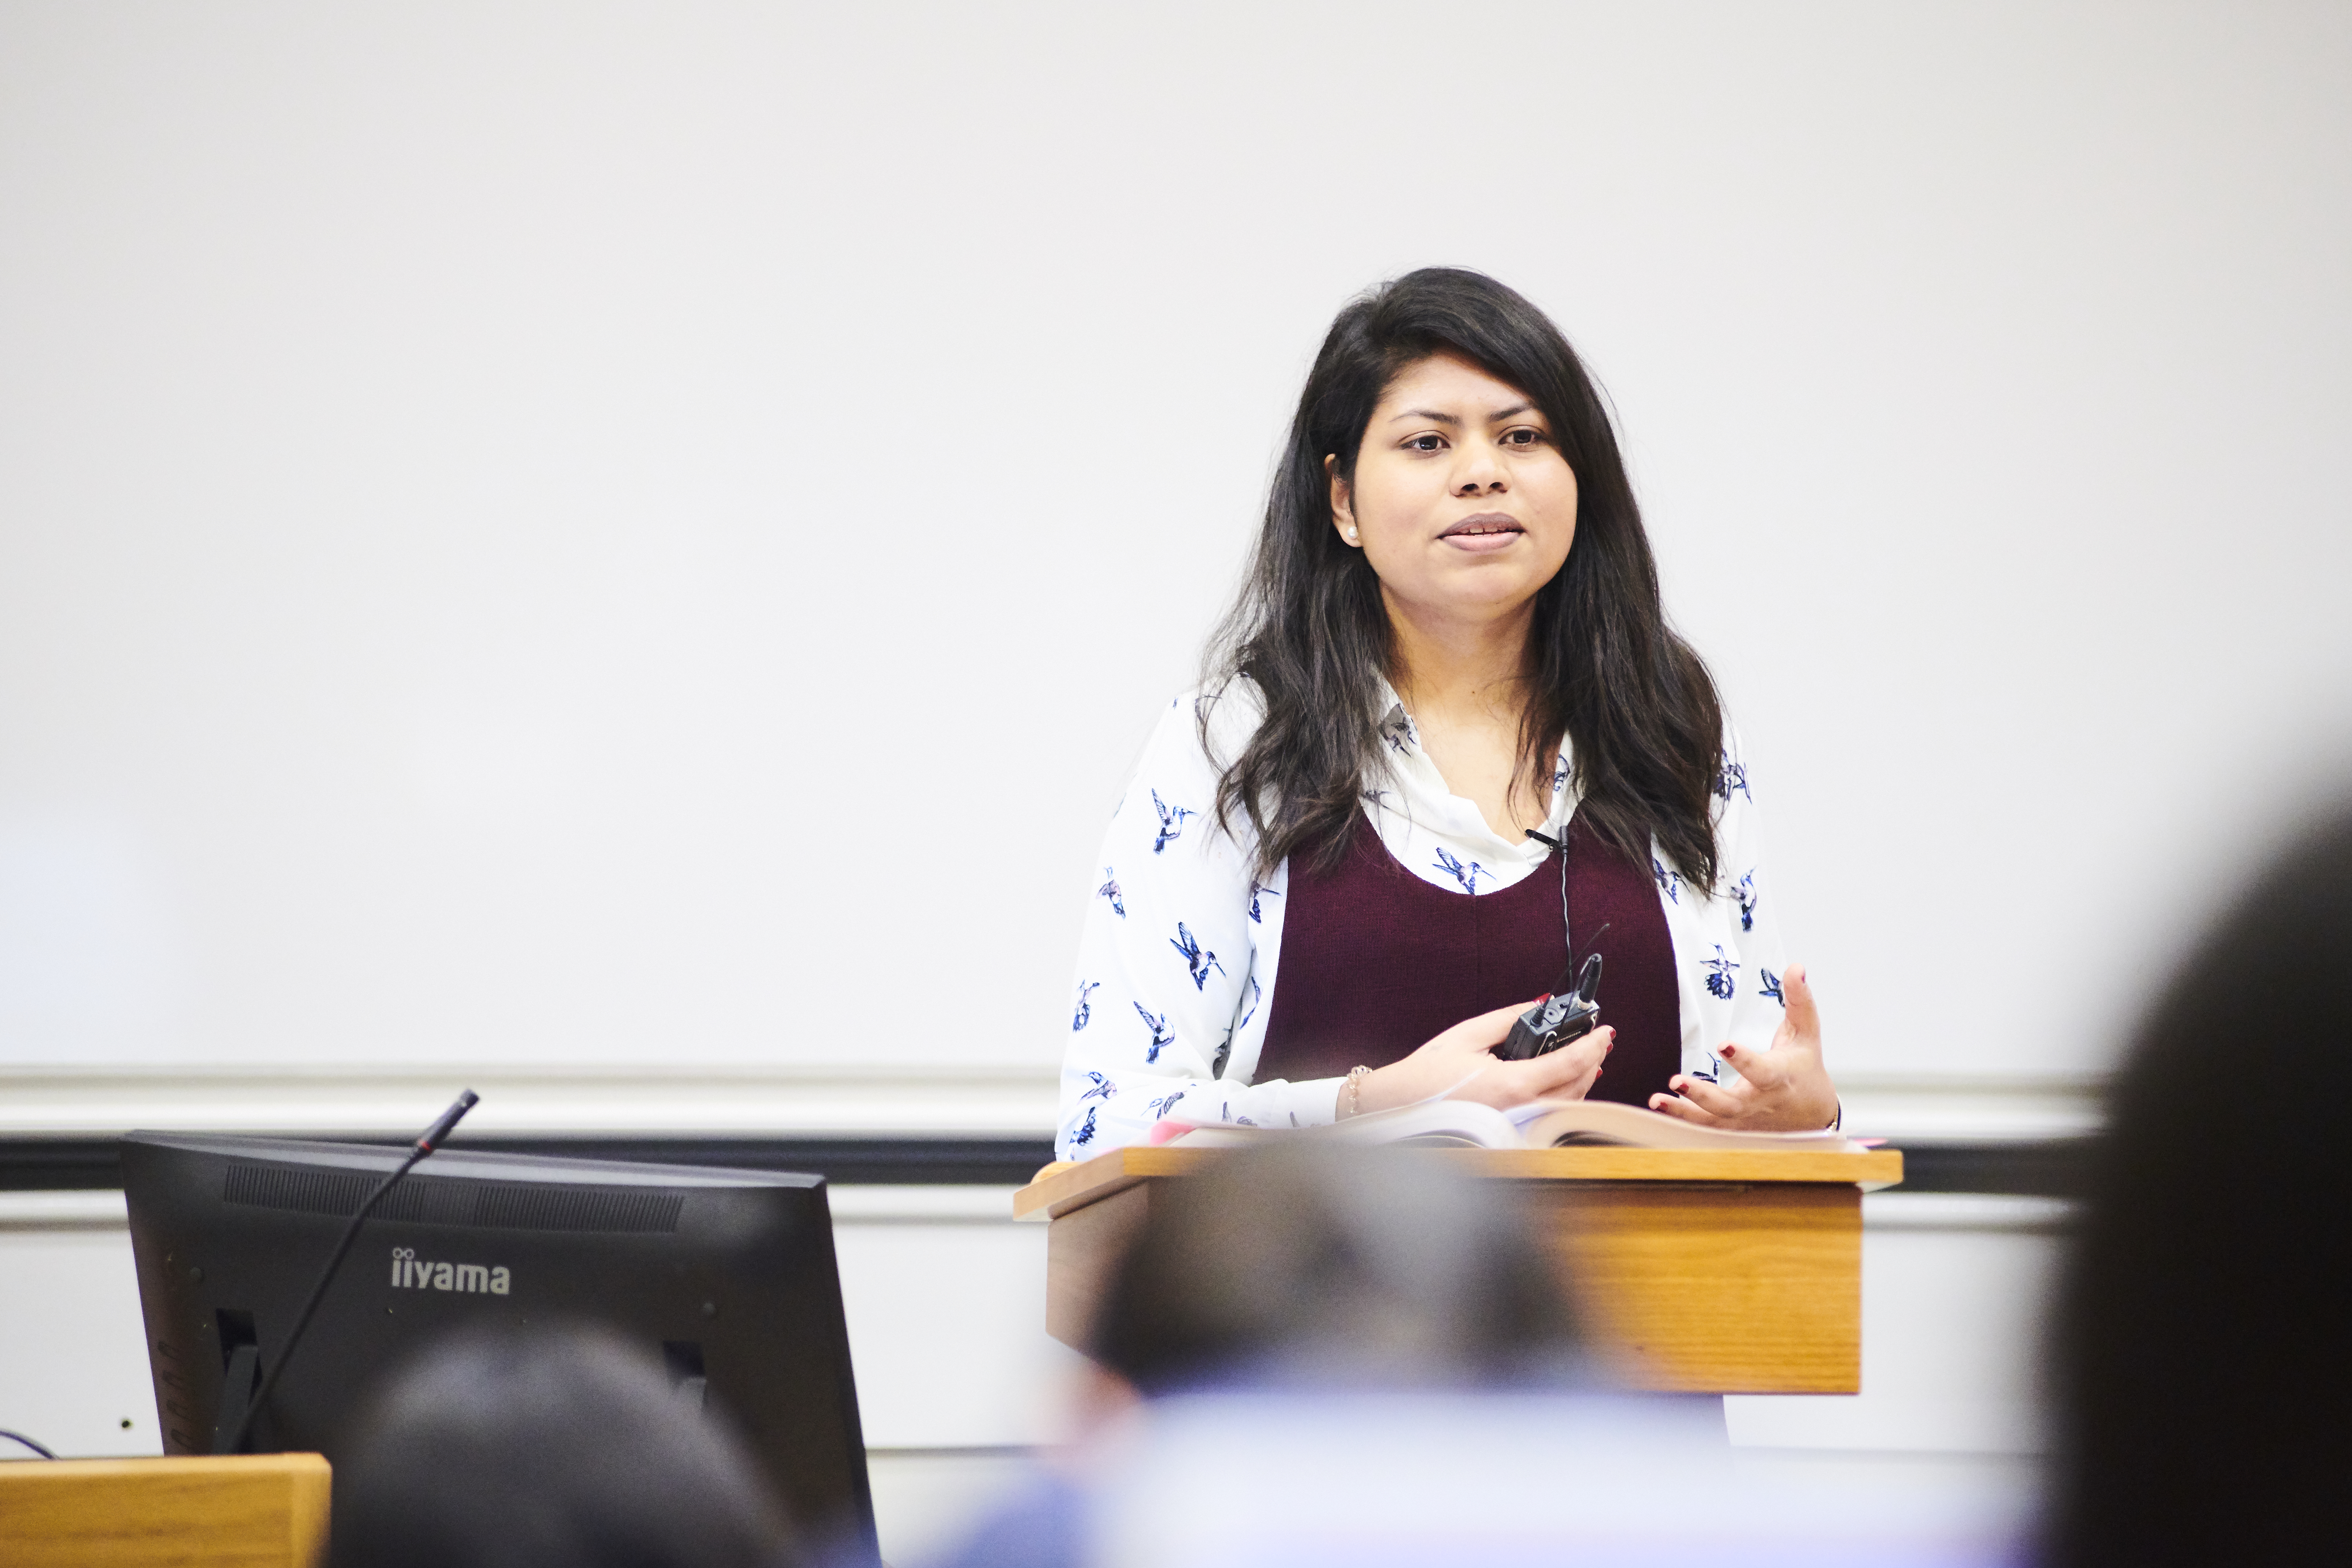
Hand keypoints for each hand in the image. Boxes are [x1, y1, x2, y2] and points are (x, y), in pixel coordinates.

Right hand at [1346, 1000, 1613, 1117]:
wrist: (1396, 1108)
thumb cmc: (1426, 1073)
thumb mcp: (1467, 1035)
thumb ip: (1509, 1019)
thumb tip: (1541, 1004)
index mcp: (1511, 1085)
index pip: (1570, 1062)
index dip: (1593, 1043)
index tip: (1605, 1028)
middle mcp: (1521, 1112)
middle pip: (1578, 1087)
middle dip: (1593, 1060)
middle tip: (1599, 1039)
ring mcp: (1518, 1128)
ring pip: (1568, 1106)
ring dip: (1583, 1079)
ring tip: (1586, 1057)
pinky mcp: (1511, 1135)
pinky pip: (1551, 1116)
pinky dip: (1565, 1098)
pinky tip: (1564, 1083)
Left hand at [1648, 962, 1839, 1131]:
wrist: (1813, 1114)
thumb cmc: (1805, 1066)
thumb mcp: (1806, 1032)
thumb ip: (1799, 1000)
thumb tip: (1796, 967)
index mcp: (1780, 1077)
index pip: (1762, 1071)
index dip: (1743, 1060)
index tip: (1723, 1044)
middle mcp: (1760, 1102)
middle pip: (1731, 1105)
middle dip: (1703, 1096)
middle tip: (1675, 1081)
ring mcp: (1745, 1120)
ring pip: (1713, 1122)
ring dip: (1683, 1113)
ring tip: (1656, 1100)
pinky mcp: (1734, 1129)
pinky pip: (1705, 1129)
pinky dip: (1683, 1122)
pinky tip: (1659, 1108)